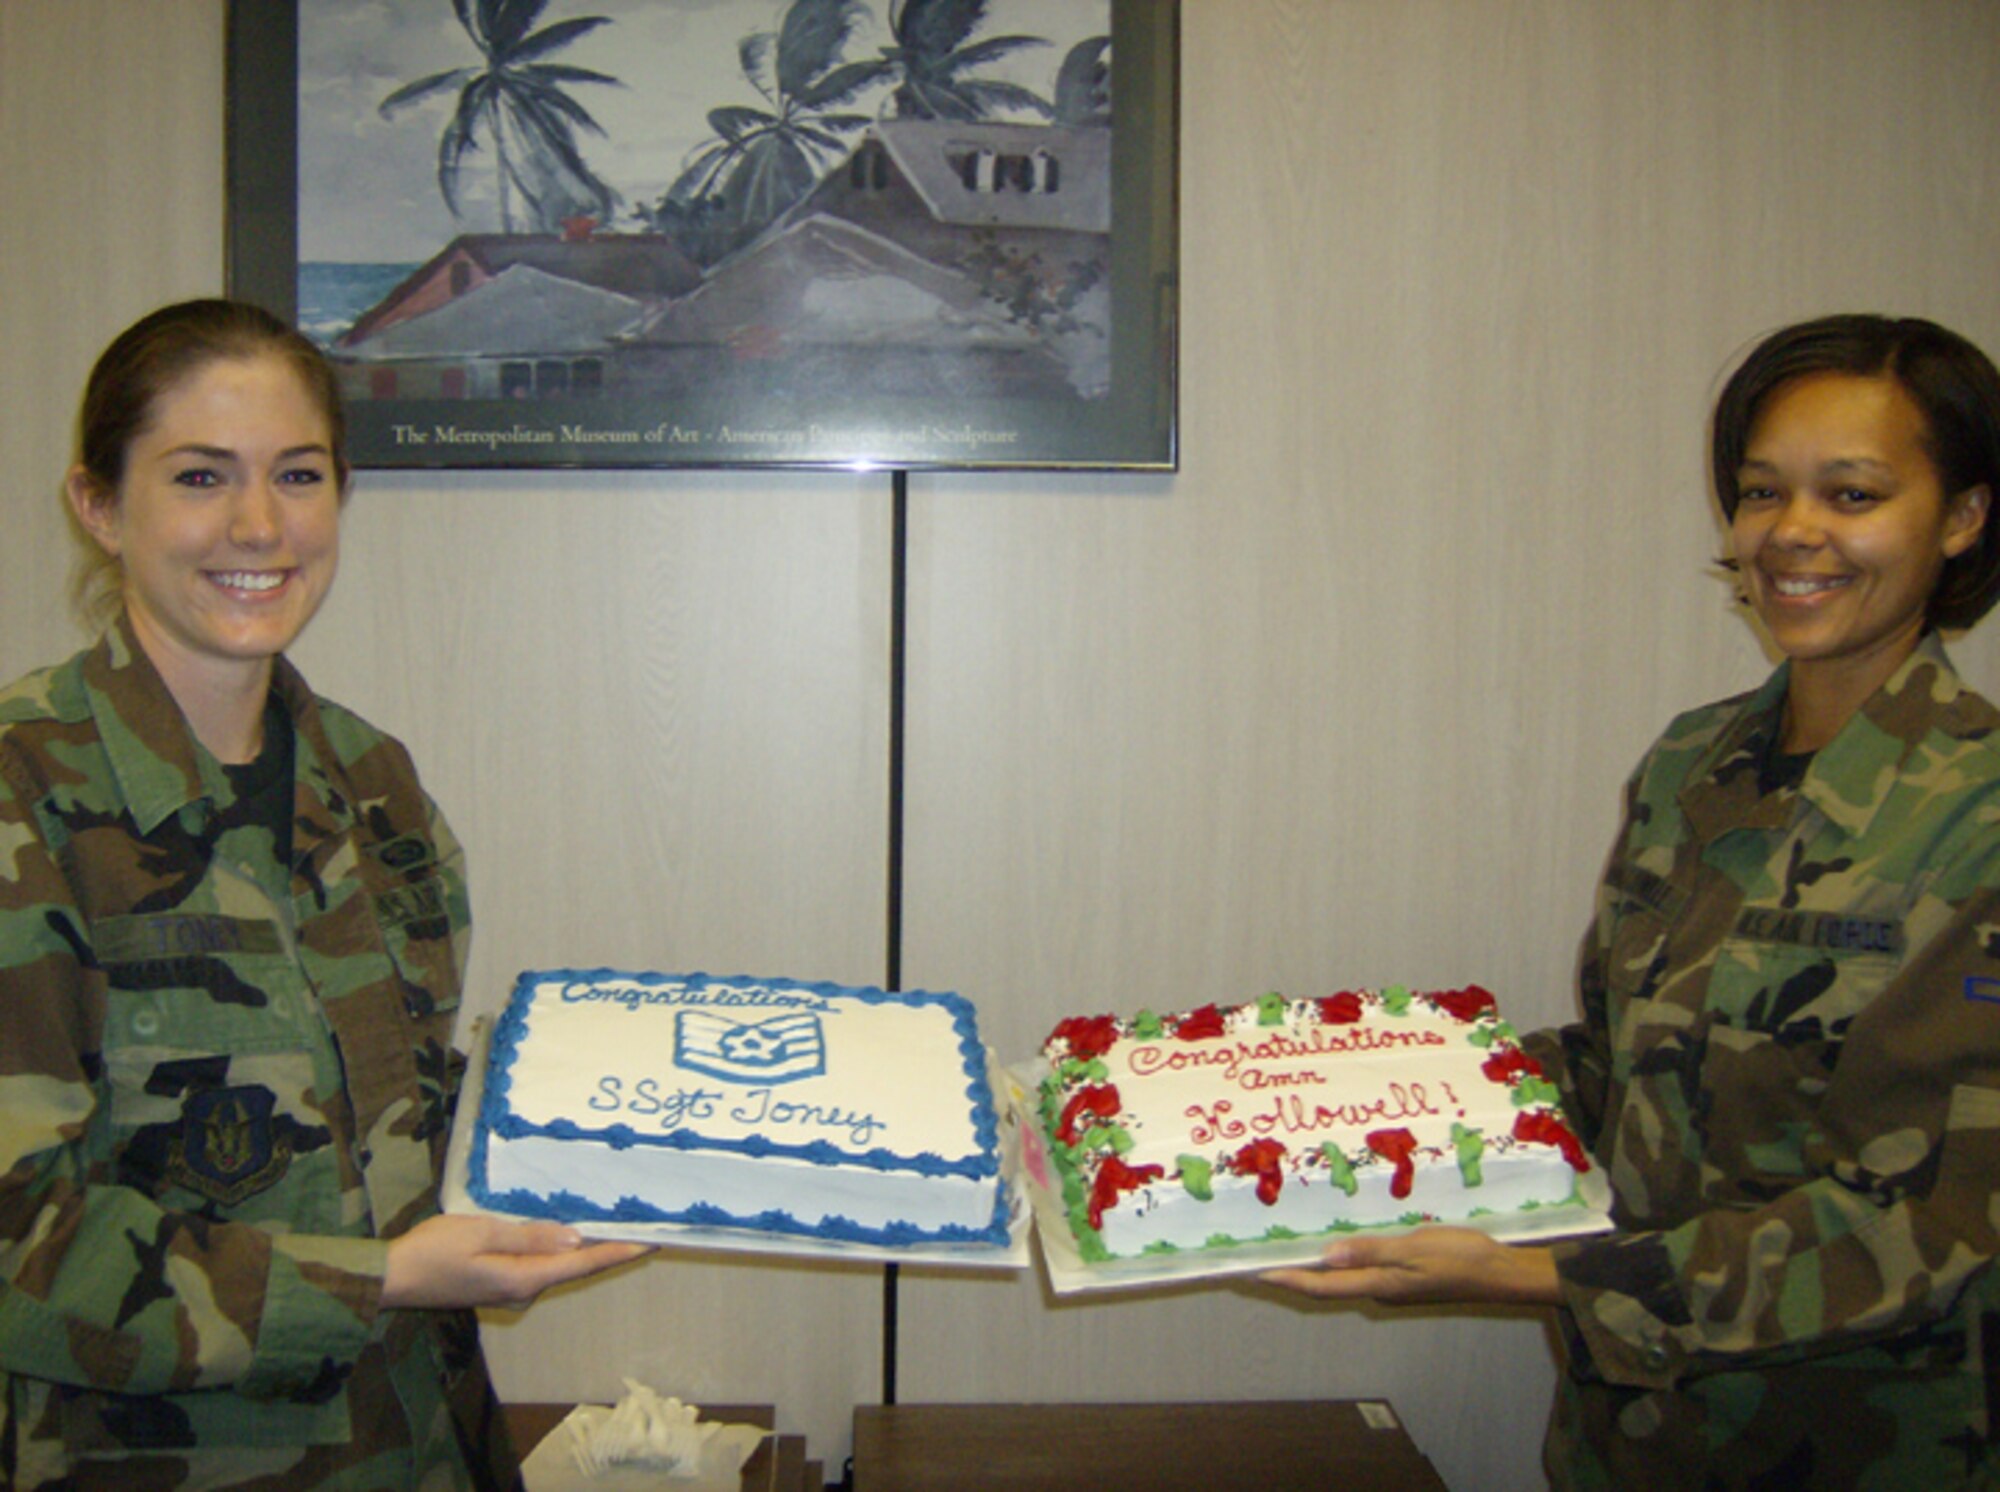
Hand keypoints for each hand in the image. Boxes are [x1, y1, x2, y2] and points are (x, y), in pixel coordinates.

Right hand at [383, 1213, 650, 1310]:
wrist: (391, 1277)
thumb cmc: (433, 1250)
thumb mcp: (482, 1232)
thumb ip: (529, 1236)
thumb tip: (575, 1239)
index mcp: (523, 1279)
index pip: (583, 1263)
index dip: (620, 1251)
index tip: (653, 1240)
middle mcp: (524, 1289)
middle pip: (576, 1265)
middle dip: (610, 1246)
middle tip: (643, 1222)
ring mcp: (511, 1289)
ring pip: (558, 1264)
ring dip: (586, 1246)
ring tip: (617, 1220)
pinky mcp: (500, 1282)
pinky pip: (539, 1264)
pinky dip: (560, 1248)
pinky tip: (569, 1231)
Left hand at [1260, 1226, 1559, 1306]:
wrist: (1500, 1272)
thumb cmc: (1459, 1258)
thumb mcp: (1414, 1250)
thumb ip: (1371, 1252)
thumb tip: (1327, 1256)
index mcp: (1378, 1285)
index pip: (1323, 1285)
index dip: (1290, 1279)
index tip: (1258, 1273)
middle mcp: (1379, 1288)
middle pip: (1327, 1284)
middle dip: (1295, 1273)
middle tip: (1263, 1260)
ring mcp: (1392, 1284)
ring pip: (1344, 1277)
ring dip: (1316, 1266)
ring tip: (1290, 1249)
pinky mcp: (1404, 1275)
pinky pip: (1363, 1268)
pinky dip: (1341, 1258)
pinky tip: (1337, 1242)